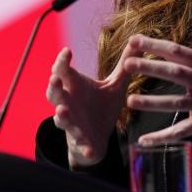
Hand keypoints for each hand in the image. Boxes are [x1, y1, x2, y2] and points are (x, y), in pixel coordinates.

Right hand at [45, 43, 135, 167]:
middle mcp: (69, 103)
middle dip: (53, 86)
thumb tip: (137, 41)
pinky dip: (84, 148)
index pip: (62, 71)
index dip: (61, 61)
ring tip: (62, 111)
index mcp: (75, 87)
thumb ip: (124, 65)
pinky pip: (80, 145)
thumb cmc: (102, 107)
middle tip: (54, 78)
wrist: (99, 138)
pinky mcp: (81, 142)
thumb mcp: (115, 85)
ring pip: (61, 119)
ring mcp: (73, 123)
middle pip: (54, 93)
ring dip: (61, 115)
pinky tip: (89, 150)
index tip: (67, 51)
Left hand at [122, 35, 191, 144]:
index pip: (176, 51)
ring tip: (131, 100)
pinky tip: (145, 140)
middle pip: (174, 72)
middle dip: (150, 67)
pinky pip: (180, 132)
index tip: (134, 40)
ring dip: (152, 102)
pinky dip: (161, 138)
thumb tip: (166, 50)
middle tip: (128, 63)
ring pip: (175, 103)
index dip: (154, 45)